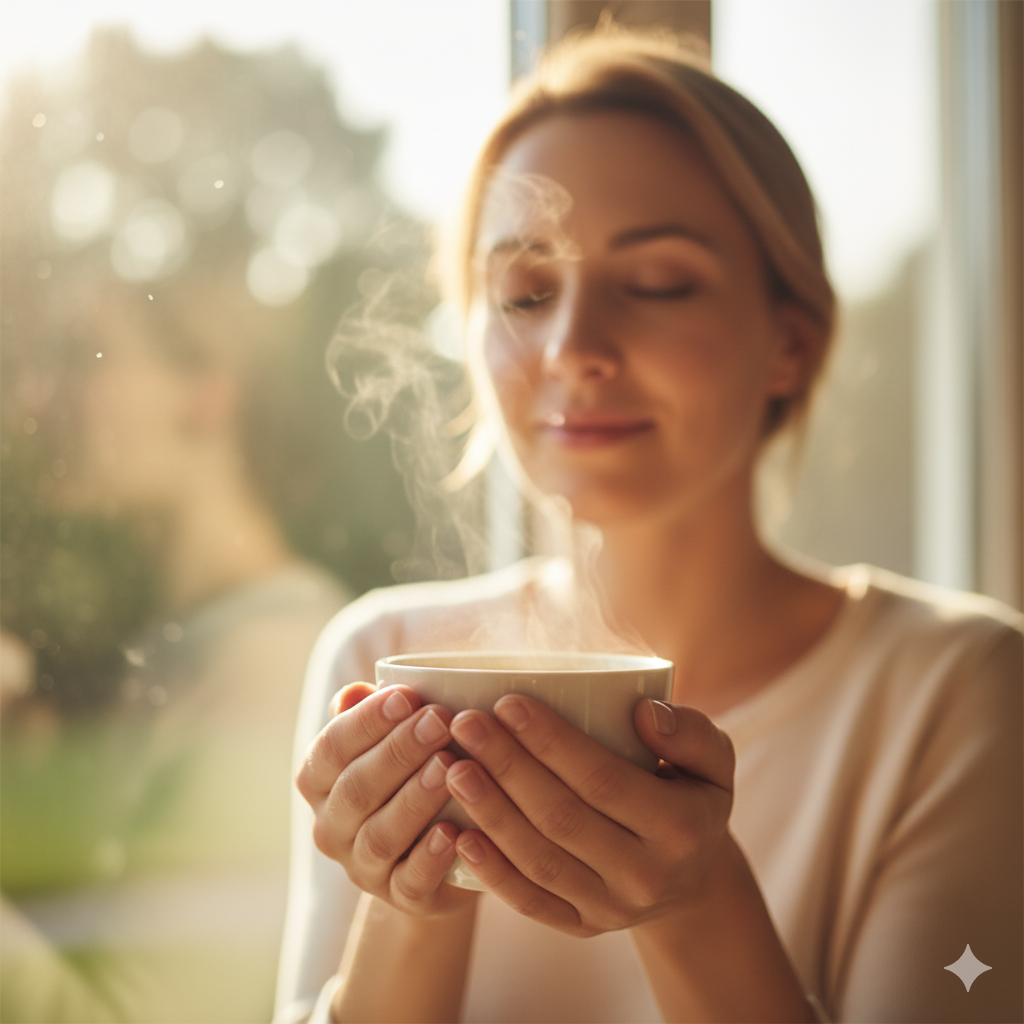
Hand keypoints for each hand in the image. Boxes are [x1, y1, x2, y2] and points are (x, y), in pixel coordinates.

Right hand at [295, 682, 477, 916]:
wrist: (438, 854)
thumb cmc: (412, 774)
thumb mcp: (392, 739)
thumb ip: (372, 715)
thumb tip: (355, 691)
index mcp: (320, 780)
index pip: (332, 747)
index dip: (367, 720)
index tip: (408, 695)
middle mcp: (332, 826)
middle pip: (356, 788)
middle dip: (399, 751)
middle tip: (440, 721)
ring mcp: (362, 867)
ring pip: (380, 835)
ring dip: (415, 799)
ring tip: (449, 767)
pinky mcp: (400, 899)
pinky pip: (409, 881)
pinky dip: (429, 857)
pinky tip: (453, 832)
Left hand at [441, 695, 734, 935]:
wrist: (695, 878)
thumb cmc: (692, 795)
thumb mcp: (714, 761)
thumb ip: (689, 732)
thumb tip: (642, 712)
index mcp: (680, 827)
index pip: (603, 779)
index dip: (551, 742)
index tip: (507, 702)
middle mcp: (646, 875)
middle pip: (561, 818)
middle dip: (507, 767)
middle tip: (465, 724)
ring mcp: (611, 908)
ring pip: (539, 860)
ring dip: (490, 813)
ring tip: (452, 768)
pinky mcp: (582, 928)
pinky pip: (530, 903)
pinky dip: (492, 871)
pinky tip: (458, 833)